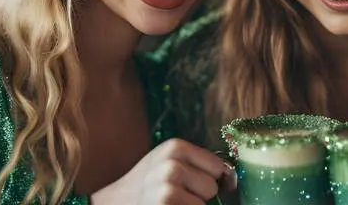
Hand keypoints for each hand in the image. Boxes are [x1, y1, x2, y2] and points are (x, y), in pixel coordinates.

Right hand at [91, 138, 234, 204]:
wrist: (114, 203)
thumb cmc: (147, 184)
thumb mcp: (168, 162)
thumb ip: (198, 163)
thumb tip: (233, 176)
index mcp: (175, 147)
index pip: (219, 166)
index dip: (214, 179)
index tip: (197, 185)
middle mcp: (171, 165)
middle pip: (213, 186)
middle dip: (200, 195)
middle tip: (175, 196)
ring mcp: (167, 188)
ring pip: (205, 203)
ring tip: (170, 203)